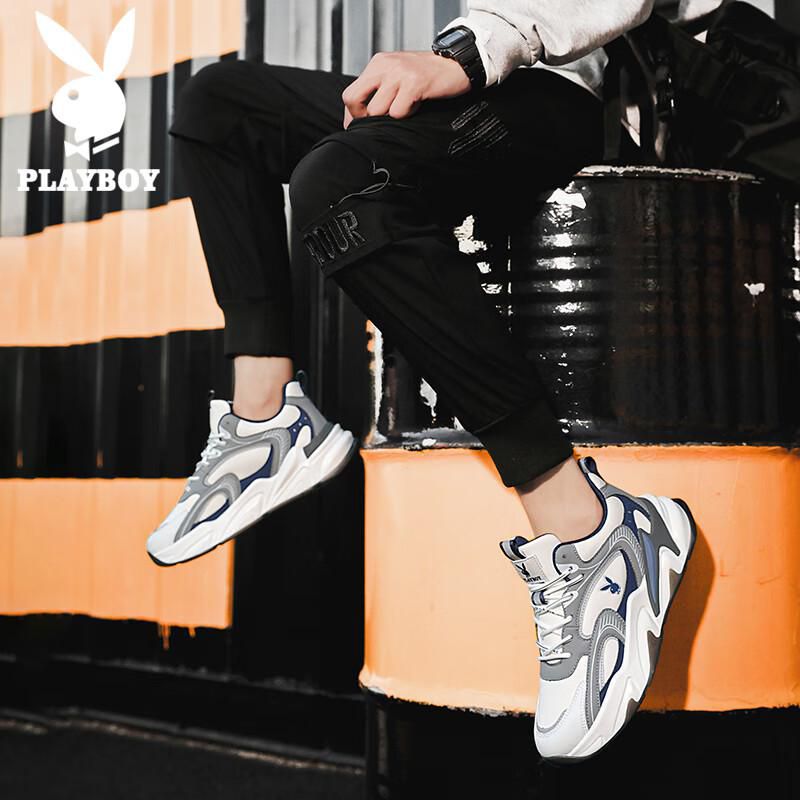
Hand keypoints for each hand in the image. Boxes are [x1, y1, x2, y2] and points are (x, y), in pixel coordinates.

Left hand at [342, 51, 470, 127]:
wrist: (457, 65)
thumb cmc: (427, 75)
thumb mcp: (397, 75)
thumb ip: (379, 90)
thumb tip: (359, 118)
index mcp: (377, 63)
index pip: (349, 94)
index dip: (352, 115)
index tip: (361, 126)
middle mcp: (384, 65)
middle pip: (353, 100)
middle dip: (363, 118)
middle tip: (379, 124)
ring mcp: (398, 73)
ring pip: (377, 110)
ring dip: (391, 117)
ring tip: (406, 107)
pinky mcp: (413, 83)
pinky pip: (398, 112)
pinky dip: (407, 115)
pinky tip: (417, 105)